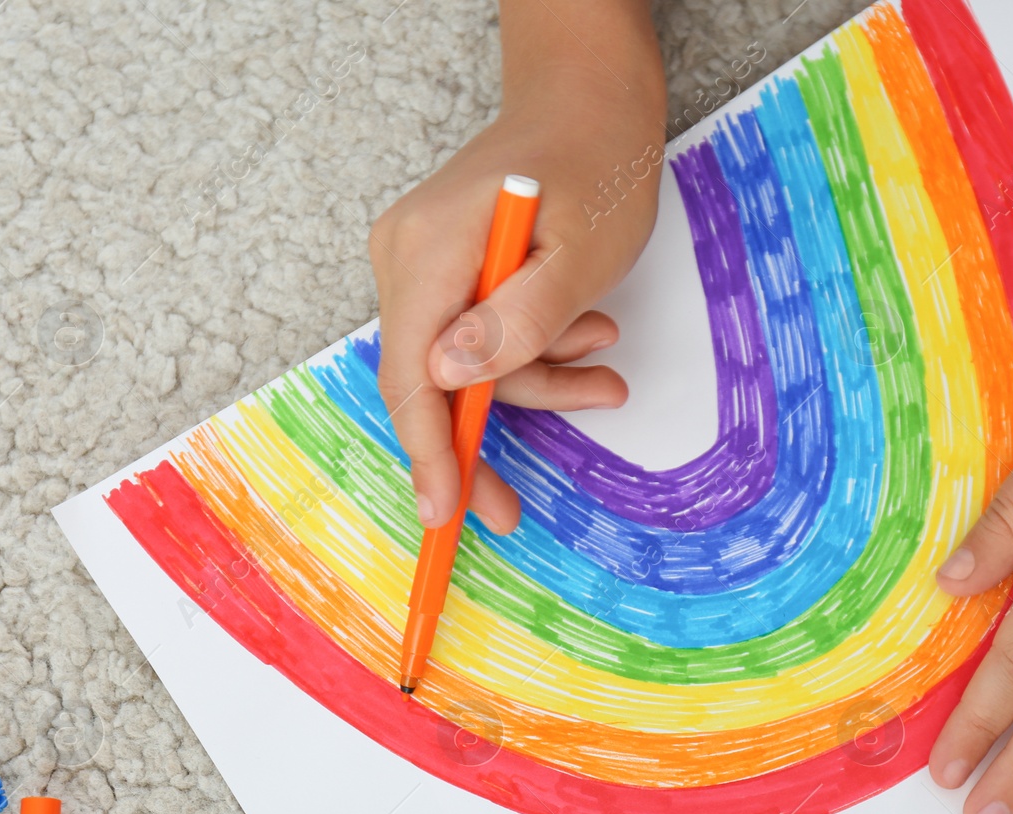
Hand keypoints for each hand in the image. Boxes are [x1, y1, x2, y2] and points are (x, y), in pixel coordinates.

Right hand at [369, 75, 662, 532]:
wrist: (591, 100)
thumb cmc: (596, 165)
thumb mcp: (583, 253)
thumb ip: (523, 317)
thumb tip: (451, 378)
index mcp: (431, 251)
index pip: (412, 374)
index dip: (427, 452)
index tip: (442, 513)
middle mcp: (407, 257)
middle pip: (430, 381)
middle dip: (482, 438)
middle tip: (513, 510)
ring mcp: (420, 262)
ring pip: (463, 365)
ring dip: (534, 381)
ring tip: (605, 364)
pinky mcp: (443, 270)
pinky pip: (476, 337)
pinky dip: (529, 352)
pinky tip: (586, 334)